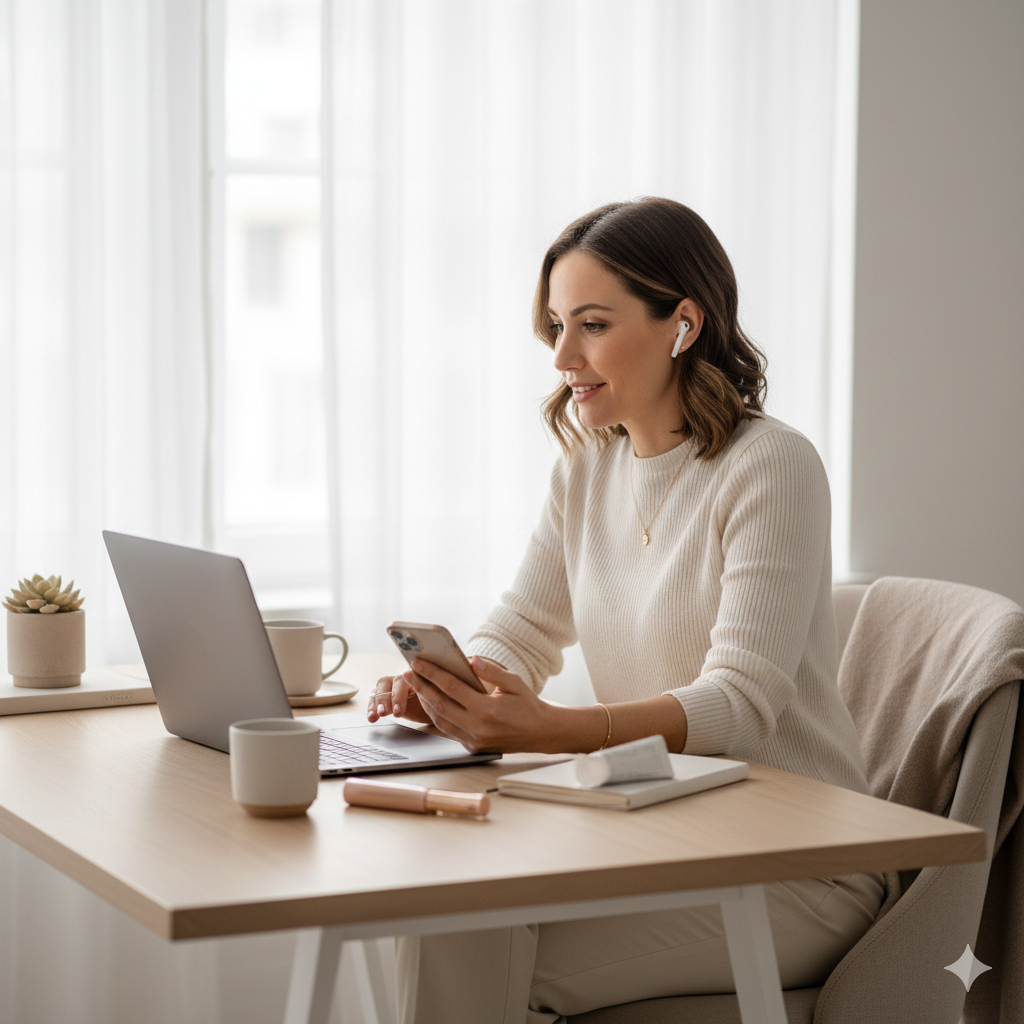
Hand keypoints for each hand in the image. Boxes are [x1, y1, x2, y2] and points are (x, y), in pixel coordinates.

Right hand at [366, 670, 431, 724]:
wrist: (437, 707)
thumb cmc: (436, 702)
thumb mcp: (434, 701)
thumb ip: (430, 697)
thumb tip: (429, 697)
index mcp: (415, 675)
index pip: (402, 681)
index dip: (398, 696)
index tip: (398, 712)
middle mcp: (402, 677)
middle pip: (387, 682)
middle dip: (384, 699)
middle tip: (383, 712)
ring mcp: (392, 686)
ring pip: (378, 690)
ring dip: (375, 704)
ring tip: (374, 717)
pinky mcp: (385, 696)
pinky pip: (375, 699)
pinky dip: (372, 708)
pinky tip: (371, 717)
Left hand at [403, 656, 558, 752]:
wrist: (541, 733)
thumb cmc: (528, 705)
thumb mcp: (515, 682)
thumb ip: (492, 671)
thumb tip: (471, 660)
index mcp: (487, 710)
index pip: (452, 688)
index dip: (432, 674)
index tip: (418, 662)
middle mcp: (477, 728)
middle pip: (440, 705)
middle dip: (421, 687)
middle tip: (408, 672)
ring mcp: (473, 740)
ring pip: (440, 720)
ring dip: (425, 702)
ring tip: (416, 685)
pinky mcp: (472, 747)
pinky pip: (448, 731)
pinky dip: (437, 716)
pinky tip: (431, 702)